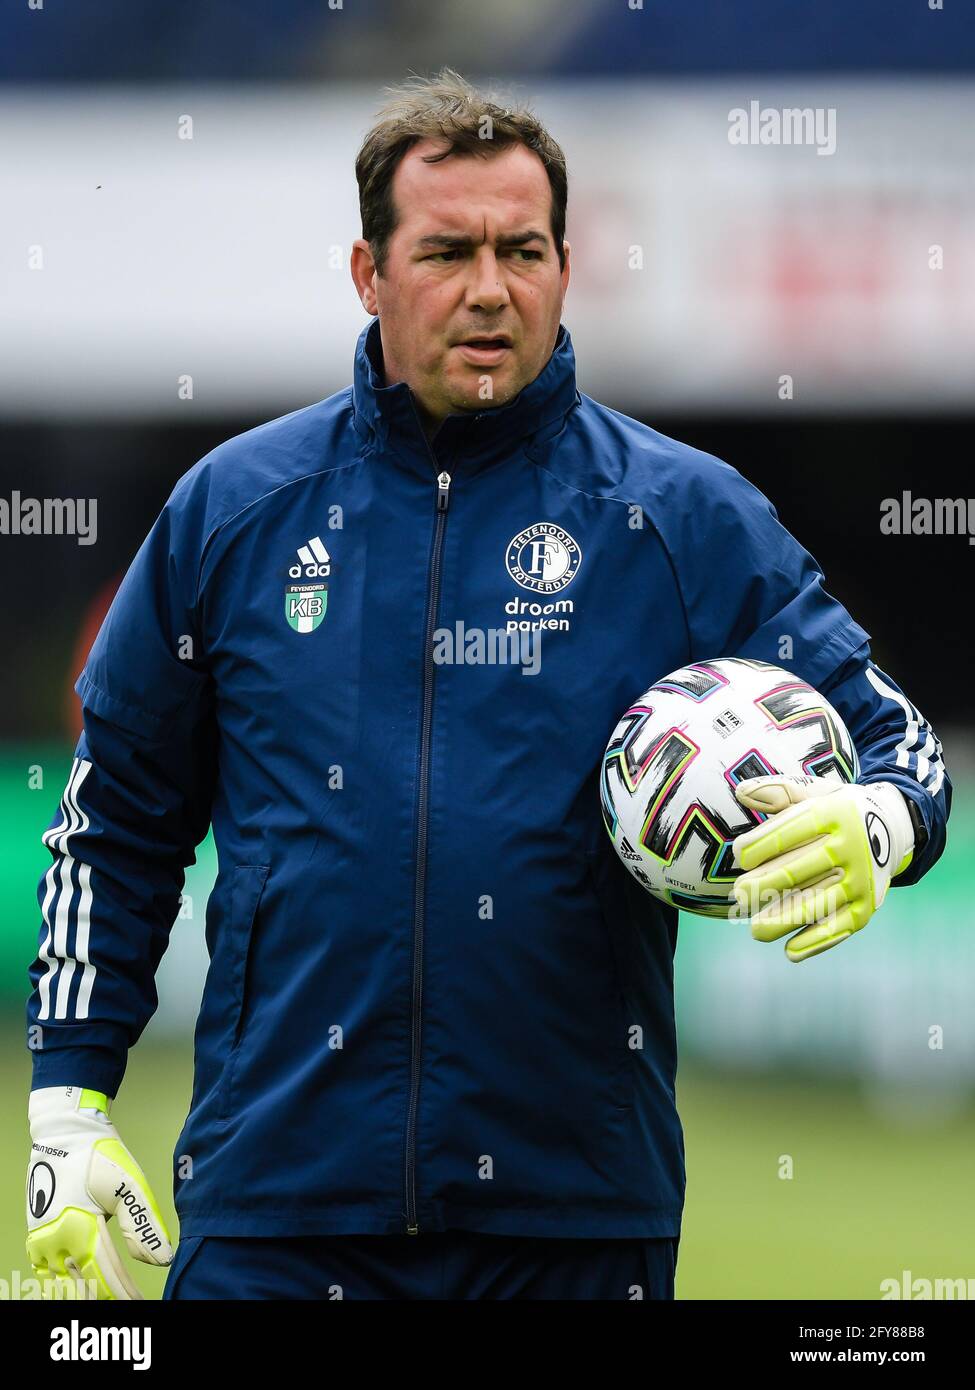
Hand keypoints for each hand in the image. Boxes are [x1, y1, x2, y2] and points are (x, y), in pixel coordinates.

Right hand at [26, 1085, 172, 1299]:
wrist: (65, 1132)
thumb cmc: (101, 1155)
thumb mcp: (130, 1184)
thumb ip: (143, 1225)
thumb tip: (162, 1261)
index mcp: (81, 1230)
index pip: (106, 1278)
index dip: (124, 1296)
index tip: (140, 1305)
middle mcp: (57, 1242)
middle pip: (83, 1287)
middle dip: (106, 1298)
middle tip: (128, 1305)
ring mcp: (42, 1240)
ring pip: (61, 1284)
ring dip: (82, 1295)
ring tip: (104, 1300)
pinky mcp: (35, 1235)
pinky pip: (43, 1273)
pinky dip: (59, 1286)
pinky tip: (73, 1289)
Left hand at [731, 777, 914, 961]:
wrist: (891, 827)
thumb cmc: (837, 810)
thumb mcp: (813, 792)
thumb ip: (778, 791)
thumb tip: (740, 792)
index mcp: (835, 813)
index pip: (792, 829)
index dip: (762, 844)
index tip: (739, 856)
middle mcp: (852, 846)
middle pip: (800, 869)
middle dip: (765, 885)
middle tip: (739, 894)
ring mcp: (861, 879)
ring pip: (817, 904)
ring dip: (784, 920)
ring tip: (756, 929)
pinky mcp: (868, 906)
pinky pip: (840, 927)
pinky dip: (816, 942)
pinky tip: (790, 950)